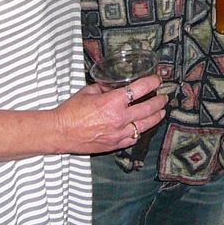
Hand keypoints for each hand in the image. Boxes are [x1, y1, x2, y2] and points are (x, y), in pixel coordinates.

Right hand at [52, 74, 166, 153]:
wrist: (59, 132)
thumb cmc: (71, 111)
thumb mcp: (89, 91)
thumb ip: (105, 88)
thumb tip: (115, 86)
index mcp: (113, 102)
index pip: (140, 89)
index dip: (152, 82)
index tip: (157, 79)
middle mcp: (119, 118)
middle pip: (148, 108)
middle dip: (160, 101)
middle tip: (164, 97)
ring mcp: (118, 134)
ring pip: (145, 126)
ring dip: (155, 117)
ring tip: (161, 112)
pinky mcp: (114, 145)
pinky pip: (133, 138)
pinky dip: (139, 132)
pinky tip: (142, 127)